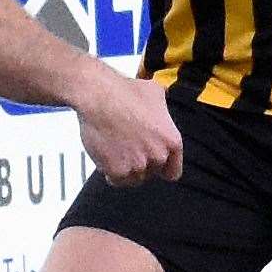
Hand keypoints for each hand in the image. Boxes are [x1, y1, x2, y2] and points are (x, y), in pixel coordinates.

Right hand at [73, 70, 183, 186]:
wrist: (98, 95)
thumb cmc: (123, 91)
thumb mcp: (155, 92)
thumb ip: (162, 108)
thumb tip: (161, 105)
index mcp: (172, 141)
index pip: (173, 171)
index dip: (161, 168)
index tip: (152, 164)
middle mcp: (158, 155)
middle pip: (151, 174)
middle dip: (140, 164)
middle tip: (128, 148)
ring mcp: (138, 165)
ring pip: (133, 179)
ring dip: (125, 169)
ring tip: (116, 149)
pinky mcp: (118, 170)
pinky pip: (116, 180)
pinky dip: (110, 172)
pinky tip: (107, 156)